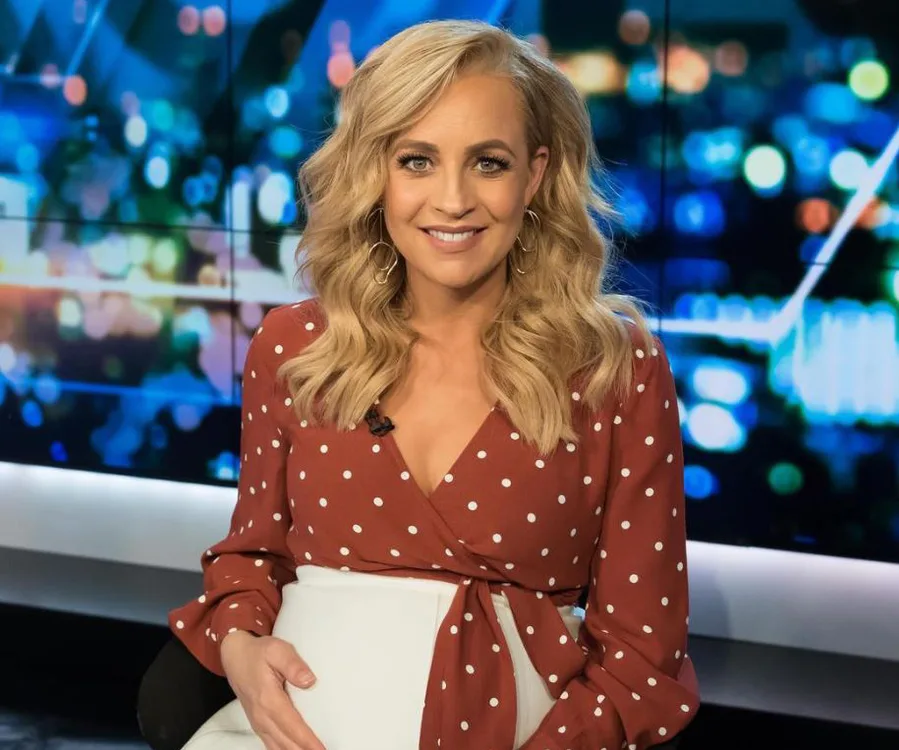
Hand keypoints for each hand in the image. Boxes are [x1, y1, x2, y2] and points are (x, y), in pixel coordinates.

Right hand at [220, 630, 325, 749]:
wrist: (235, 656)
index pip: (292, 725)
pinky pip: (271, 744)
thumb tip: (309, 680)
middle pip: (285, 742)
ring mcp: (258, 722)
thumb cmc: (258, 653)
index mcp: (268, 699)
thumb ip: (294, 665)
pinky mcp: (258, 723)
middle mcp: (261, 715)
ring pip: (277, 747)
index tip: (321, 749)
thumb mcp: (277, 650)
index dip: (307, 740)